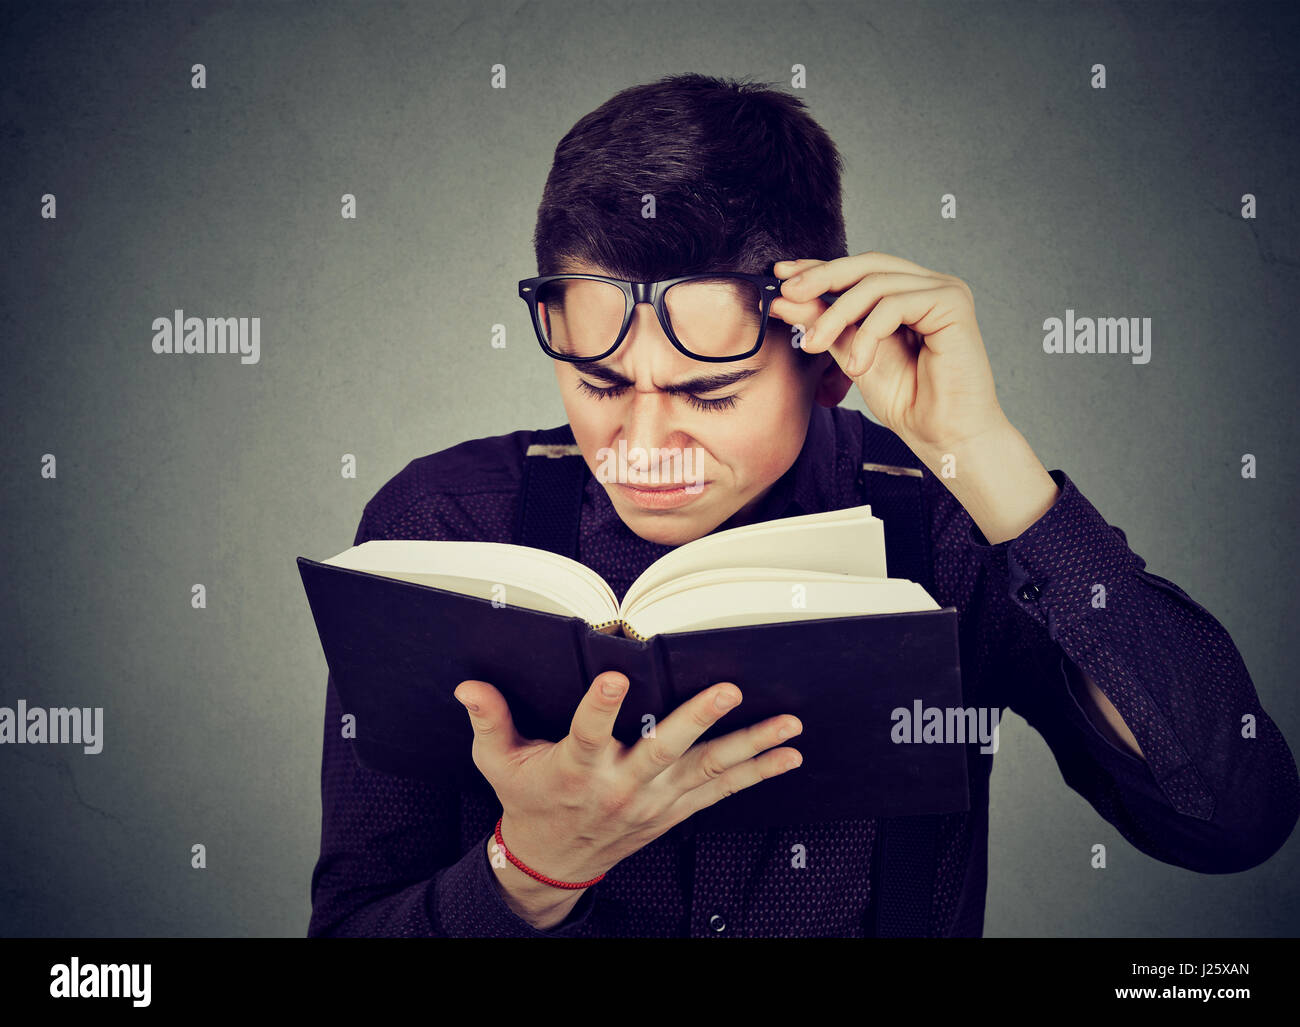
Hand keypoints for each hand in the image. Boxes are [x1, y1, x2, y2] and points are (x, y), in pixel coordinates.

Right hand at [453, 671, 801, 884]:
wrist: (552, 861)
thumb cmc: (528, 801)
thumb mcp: (498, 762)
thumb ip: (489, 721)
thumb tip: (469, 687)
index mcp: (575, 769)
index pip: (587, 733)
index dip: (600, 707)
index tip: (614, 678)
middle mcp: (620, 785)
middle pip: (663, 750)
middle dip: (697, 720)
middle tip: (726, 691)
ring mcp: (653, 800)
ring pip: (706, 770)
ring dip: (749, 746)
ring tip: (786, 726)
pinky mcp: (674, 810)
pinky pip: (722, 791)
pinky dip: (757, 773)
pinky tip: (787, 756)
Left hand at [771, 252, 1009, 462]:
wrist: (943, 437)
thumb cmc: (908, 402)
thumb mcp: (852, 355)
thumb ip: (825, 325)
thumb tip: (785, 299)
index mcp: (908, 293)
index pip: (859, 270)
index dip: (820, 268)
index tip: (781, 276)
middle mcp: (928, 286)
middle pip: (867, 266)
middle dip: (821, 278)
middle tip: (787, 294)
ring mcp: (943, 291)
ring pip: (875, 284)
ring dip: (836, 314)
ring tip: (814, 345)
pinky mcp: (952, 303)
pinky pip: (895, 304)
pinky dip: (868, 333)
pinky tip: (859, 365)